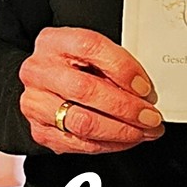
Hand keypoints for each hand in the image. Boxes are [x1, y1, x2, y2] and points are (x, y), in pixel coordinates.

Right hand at [18, 26, 162, 155]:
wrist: (41, 84)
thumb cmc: (70, 66)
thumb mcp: (89, 53)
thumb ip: (112, 64)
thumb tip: (143, 92)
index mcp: (54, 42)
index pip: (90, 48)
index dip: (122, 69)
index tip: (145, 87)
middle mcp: (40, 71)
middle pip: (85, 90)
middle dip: (126, 107)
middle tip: (150, 116)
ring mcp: (35, 102)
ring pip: (82, 122)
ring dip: (120, 131)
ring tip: (143, 131)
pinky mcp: (39, 130)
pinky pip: (79, 144)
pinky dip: (108, 144)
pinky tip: (125, 140)